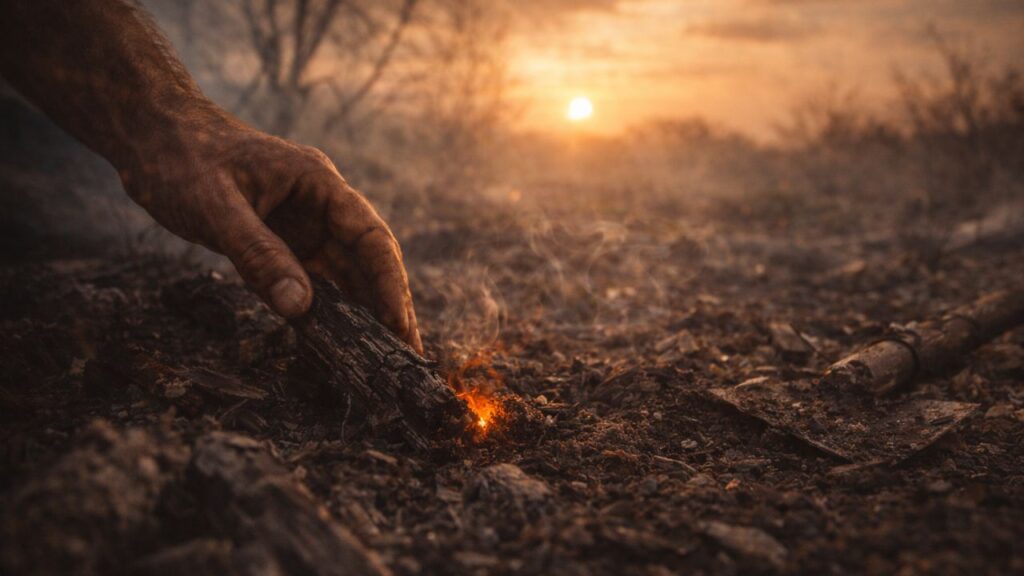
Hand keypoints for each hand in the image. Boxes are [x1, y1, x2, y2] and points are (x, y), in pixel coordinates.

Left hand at [118, 109, 421, 352]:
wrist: (151, 137)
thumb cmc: (183, 159)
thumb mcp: (216, 207)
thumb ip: (258, 255)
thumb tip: (298, 308)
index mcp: (319, 183)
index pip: (370, 238)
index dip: (389, 284)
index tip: (398, 326)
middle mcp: (320, 206)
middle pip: (367, 261)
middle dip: (389, 307)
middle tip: (407, 356)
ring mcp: (302, 225)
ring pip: (344, 275)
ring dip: (363, 313)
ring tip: (385, 358)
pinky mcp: (281, 243)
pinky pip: (312, 281)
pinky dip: (327, 311)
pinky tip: (339, 342)